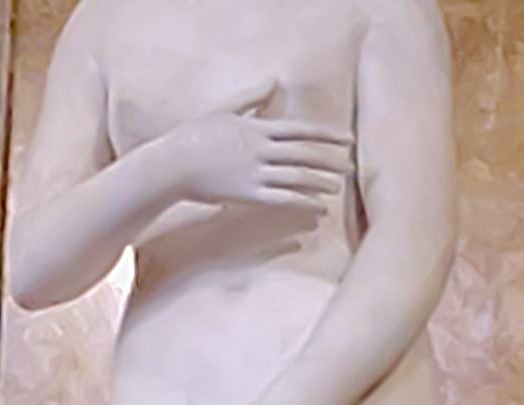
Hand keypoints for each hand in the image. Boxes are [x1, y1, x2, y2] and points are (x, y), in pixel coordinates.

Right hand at [163, 79, 355, 213]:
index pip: (301, 130)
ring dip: (321, 182)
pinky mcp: (248, 195)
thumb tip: (274, 80)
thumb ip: (251, 97)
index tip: (347, 139)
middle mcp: (260, 150)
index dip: (327, 134)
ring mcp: (255, 173)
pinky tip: (319, 206)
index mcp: (257, 129)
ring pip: (298, 176)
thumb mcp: (224, 110)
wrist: (171, 166)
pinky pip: (283, 198)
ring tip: (338, 186)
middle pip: (305, 153)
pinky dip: (304, 201)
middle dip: (332, 159)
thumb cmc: (195, 136)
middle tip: (352, 165)